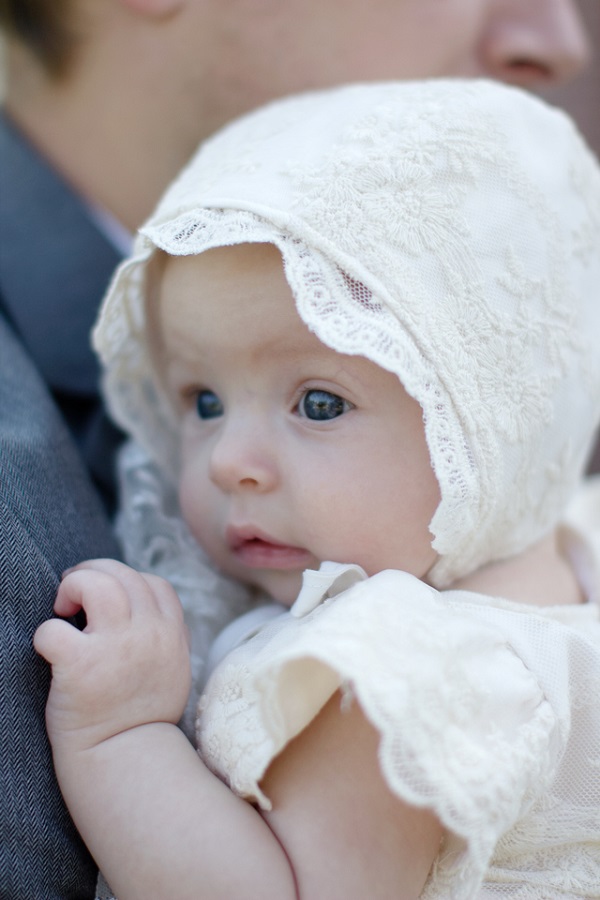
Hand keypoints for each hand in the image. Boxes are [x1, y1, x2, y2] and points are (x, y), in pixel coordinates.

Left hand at [34, 559, 190, 753]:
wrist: (125, 759)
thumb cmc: (143, 718)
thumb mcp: (175, 670)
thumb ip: (166, 636)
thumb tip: (146, 609)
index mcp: (170, 634)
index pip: (154, 584)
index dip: (128, 583)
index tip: (110, 601)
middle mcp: (147, 633)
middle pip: (121, 574)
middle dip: (92, 574)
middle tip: (73, 596)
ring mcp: (115, 647)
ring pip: (96, 583)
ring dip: (73, 586)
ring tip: (63, 609)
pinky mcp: (80, 665)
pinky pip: (53, 629)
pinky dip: (45, 634)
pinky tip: (50, 650)